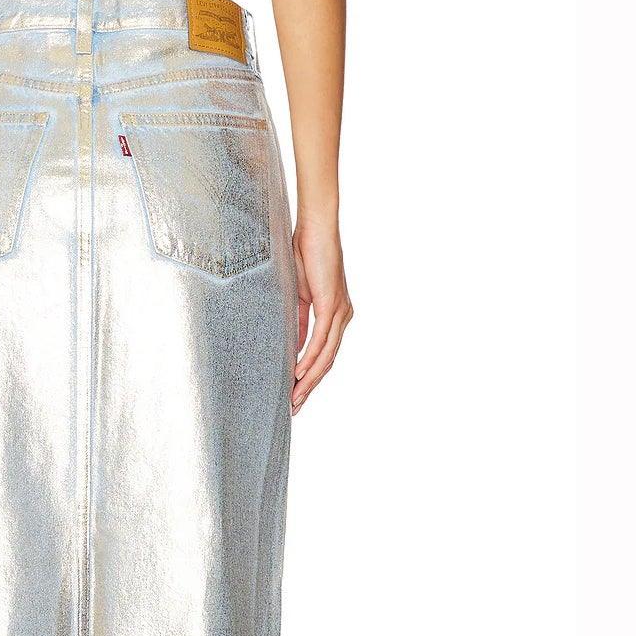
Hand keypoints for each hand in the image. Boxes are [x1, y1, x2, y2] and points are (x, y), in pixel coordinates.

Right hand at [291, 220, 352, 414]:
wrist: (315, 228)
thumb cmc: (305, 254)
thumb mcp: (298, 296)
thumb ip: (298, 321)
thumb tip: (292, 345)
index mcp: (336, 315)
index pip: (324, 355)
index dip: (310, 377)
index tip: (295, 395)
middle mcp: (343, 317)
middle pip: (327, 362)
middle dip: (310, 387)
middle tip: (295, 408)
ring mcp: (340, 313)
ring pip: (326, 356)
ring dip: (309, 380)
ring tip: (295, 398)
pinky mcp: (332, 305)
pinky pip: (321, 340)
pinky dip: (309, 358)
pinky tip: (298, 373)